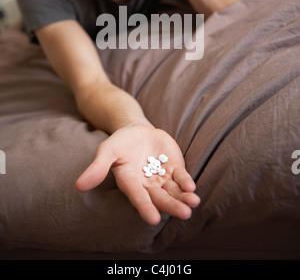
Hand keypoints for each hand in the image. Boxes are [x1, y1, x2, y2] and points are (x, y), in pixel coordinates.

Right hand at [75, 125, 199, 224]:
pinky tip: (191, 187)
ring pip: (174, 191)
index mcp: (130, 183)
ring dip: (184, 198)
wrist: (136, 131)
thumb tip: (78, 186)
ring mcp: (162, 177)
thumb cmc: (119, 143)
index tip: (153, 219)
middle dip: (172, 206)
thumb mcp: (107, 151)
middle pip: (161, 198)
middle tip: (184, 214)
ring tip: (193, 203)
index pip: (138, 197)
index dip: (145, 207)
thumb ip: (97, 168)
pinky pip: (181, 178)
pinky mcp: (174, 168)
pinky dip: (186, 182)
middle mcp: (147, 185)